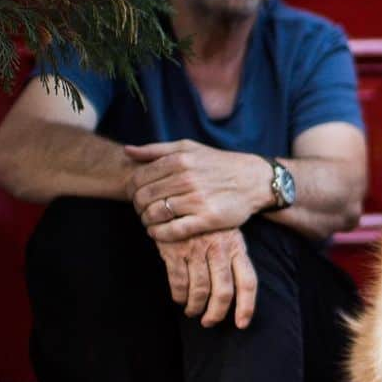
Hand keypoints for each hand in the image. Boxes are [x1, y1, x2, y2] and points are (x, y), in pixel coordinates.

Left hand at [126, 140, 271, 239]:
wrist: (254, 181)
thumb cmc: (219, 165)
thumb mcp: (190, 148)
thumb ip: (157, 149)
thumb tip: (127, 151)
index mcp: (180, 160)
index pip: (139, 178)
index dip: (131, 190)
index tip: (136, 196)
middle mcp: (187, 178)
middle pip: (143, 197)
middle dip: (137, 207)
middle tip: (142, 211)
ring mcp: (198, 199)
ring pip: (155, 214)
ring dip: (146, 221)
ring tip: (151, 221)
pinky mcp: (208, 219)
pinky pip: (173, 230)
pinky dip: (159, 234)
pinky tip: (158, 232)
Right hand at [154, 228, 257, 327]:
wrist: (176, 194)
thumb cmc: (208, 221)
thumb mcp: (228, 233)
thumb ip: (234, 257)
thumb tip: (238, 293)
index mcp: (236, 246)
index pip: (248, 282)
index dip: (246, 306)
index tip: (242, 324)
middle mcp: (219, 249)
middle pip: (223, 292)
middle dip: (216, 313)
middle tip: (209, 322)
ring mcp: (196, 249)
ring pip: (199, 291)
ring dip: (195, 307)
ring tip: (192, 311)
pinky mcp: (174, 249)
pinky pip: (179, 282)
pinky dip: (179, 296)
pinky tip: (179, 299)